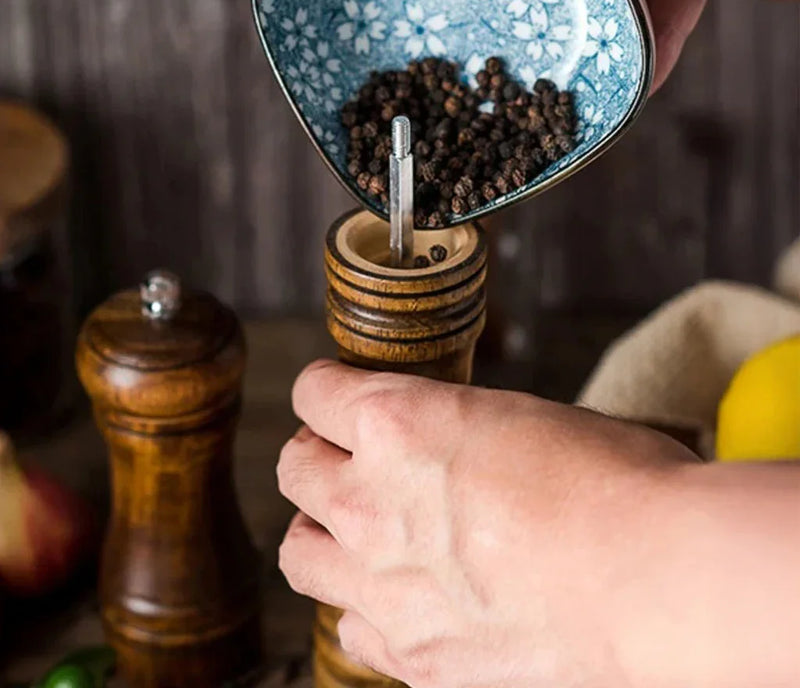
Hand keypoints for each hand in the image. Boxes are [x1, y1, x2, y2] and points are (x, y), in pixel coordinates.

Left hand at [277, 360, 696, 687]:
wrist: (659, 584)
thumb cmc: (615, 485)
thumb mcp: (523, 418)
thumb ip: (457, 428)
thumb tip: (447, 438)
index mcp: (396, 423)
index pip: (313, 393)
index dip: (325, 388)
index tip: (336, 394)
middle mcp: (369, 501)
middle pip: (294, 467)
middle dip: (316, 454)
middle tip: (348, 459)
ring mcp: (382, 584)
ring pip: (297, 549)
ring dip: (320, 529)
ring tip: (358, 529)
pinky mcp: (411, 652)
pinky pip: (350, 625)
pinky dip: (362, 604)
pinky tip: (399, 595)